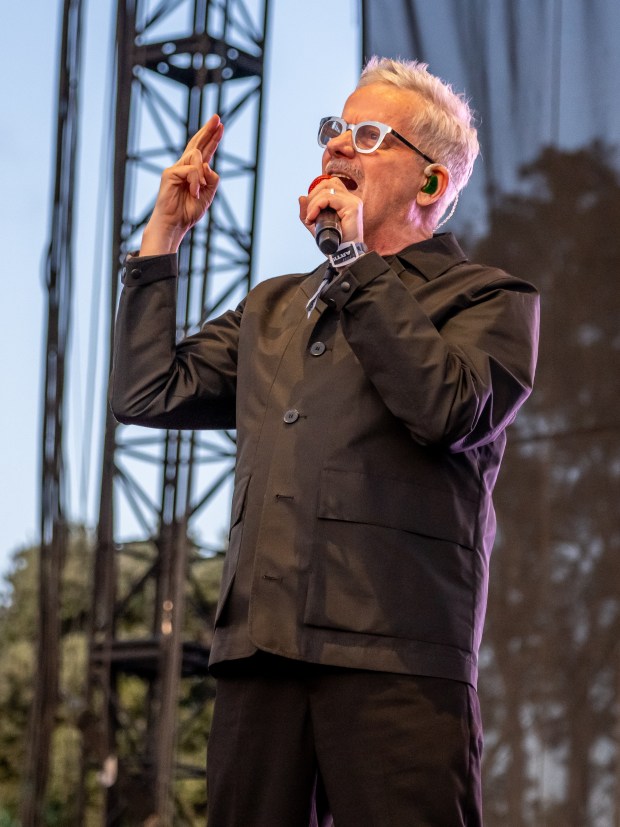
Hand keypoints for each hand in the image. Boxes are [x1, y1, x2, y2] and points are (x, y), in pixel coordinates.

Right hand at [140, 114, 223, 254]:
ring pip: (197, 156)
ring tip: (198, 192)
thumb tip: (208, 164)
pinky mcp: (169, 173)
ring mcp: (176, 168)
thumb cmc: (188, 212)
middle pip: (197, 144)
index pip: (205, 151)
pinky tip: (193, 193)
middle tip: (218, 117)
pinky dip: (196, 182)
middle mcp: (184, 167)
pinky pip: (191, 170)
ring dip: (202, 175)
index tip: (220, 125)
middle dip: (209, 130)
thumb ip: (212, 180)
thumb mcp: (208, 196)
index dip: (212, 139)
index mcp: (194, 173)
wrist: (174, 224)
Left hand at [298, 175, 363, 245]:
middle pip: (327, 183)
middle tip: (308, 214)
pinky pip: (329, 198)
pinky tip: (313, 217)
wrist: (344, 254)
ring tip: (310, 217)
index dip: (315, 194)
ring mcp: (352, 201)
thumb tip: (301, 197)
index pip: (329, 184)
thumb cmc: (334, 242)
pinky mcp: (352, 207)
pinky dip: (317, 206)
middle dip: (312, 196)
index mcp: (345, 200)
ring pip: (327, 190)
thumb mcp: (317, 225)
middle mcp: (350, 198)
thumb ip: (308, 212)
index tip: (309, 212)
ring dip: (313, 203)